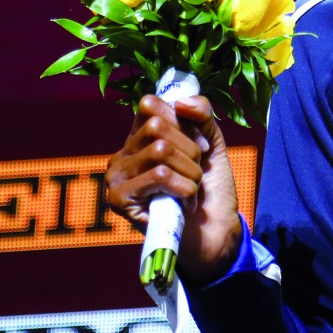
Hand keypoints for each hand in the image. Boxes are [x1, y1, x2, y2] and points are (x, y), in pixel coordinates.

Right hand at [105, 94, 242, 284]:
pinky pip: (159, 175)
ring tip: (190, 190)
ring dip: (190, 172)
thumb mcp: (210, 142)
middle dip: (191, 151)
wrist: (216, 230)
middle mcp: (123, 153)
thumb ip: (200, 115)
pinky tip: (184, 203)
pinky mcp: (118, 199)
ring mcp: (116, 177)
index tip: (199, 147)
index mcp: (140, 136)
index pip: (150, 105)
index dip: (183, 121)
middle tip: (196, 173)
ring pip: (159, 150)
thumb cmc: (211, 187)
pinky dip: (184, 188)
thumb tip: (181, 102)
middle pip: (157, 127)